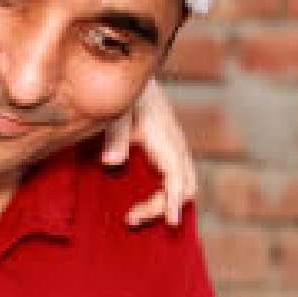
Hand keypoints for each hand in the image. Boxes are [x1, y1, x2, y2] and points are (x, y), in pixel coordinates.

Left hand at [102, 79, 195, 226]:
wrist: (134, 74)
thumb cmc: (124, 95)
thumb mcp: (116, 112)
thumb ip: (115, 136)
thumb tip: (112, 163)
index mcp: (166, 139)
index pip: (177, 176)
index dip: (175, 200)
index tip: (171, 222)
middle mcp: (176, 146)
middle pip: (186, 187)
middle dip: (163, 207)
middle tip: (130, 218)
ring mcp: (175, 149)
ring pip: (185, 185)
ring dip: (163, 204)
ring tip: (131, 216)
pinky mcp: (169, 151)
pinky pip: (176, 179)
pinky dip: (166, 196)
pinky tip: (142, 202)